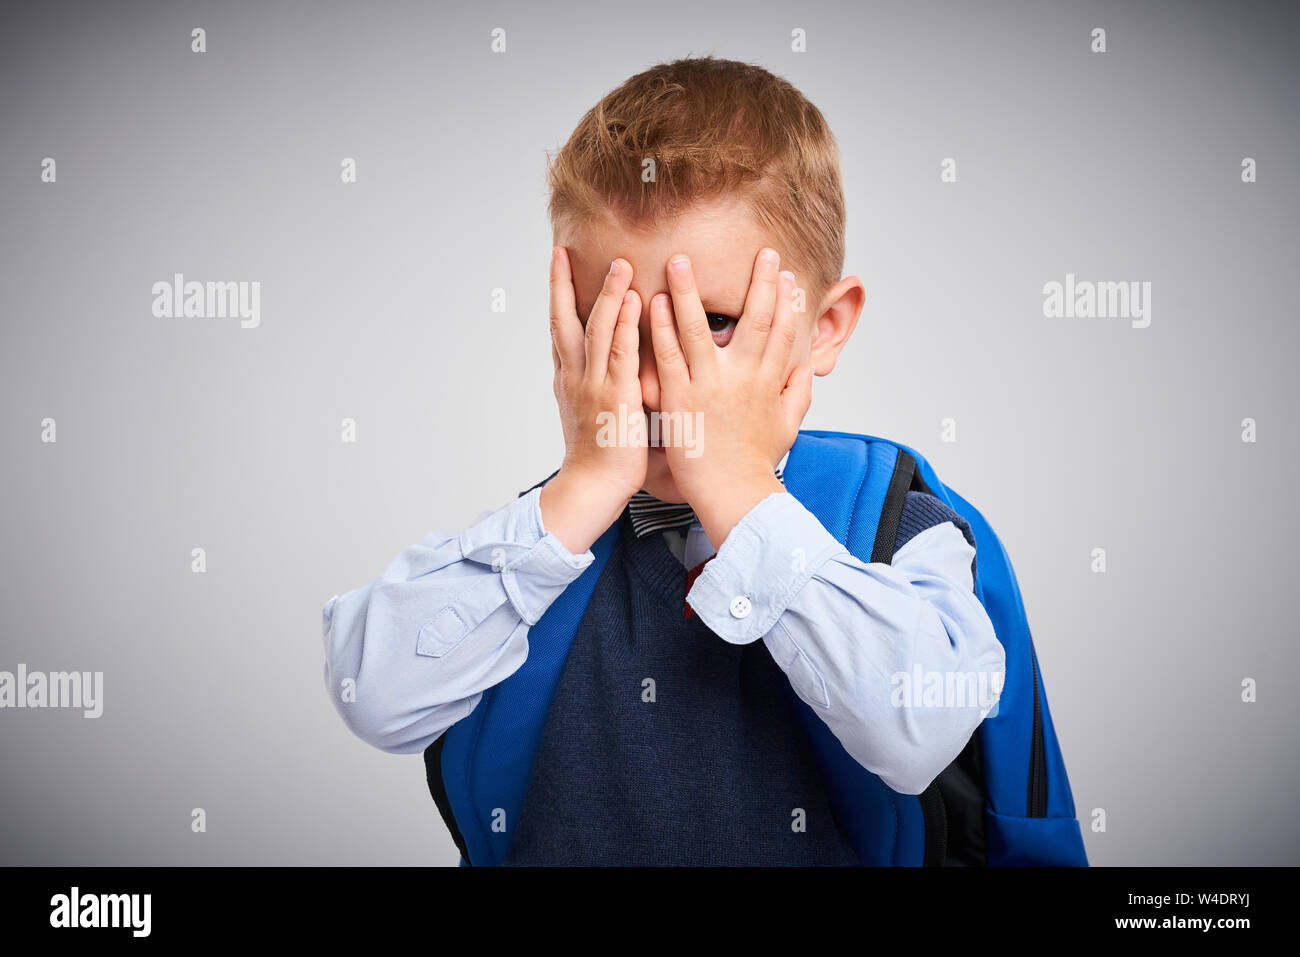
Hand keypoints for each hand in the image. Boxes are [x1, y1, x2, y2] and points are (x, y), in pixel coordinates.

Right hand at [539, 247, 645, 554]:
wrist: (591, 488)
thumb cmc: (598, 459)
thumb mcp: (591, 415)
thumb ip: (598, 388)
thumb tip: (609, 372)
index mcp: (569, 381)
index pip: (560, 329)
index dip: (557, 294)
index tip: (557, 264)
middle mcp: (577, 377)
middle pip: (566, 320)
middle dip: (564, 283)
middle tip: (563, 252)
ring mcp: (595, 385)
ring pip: (599, 329)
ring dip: (609, 293)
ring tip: (619, 262)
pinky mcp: (618, 397)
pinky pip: (622, 352)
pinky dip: (627, 324)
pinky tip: (634, 299)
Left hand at [649, 247, 813, 550]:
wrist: (734, 495)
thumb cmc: (757, 465)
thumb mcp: (788, 427)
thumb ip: (797, 394)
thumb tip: (806, 371)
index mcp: (769, 382)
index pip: (782, 331)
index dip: (785, 299)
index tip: (784, 273)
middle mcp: (742, 377)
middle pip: (754, 319)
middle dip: (759, 282)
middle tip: (761, 251)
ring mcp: (709, 386)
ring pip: (699, 328)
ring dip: (689, 291)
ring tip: (680, 260)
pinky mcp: (680, 399)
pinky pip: (668, 356)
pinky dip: (661, 327)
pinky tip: (654, 302)